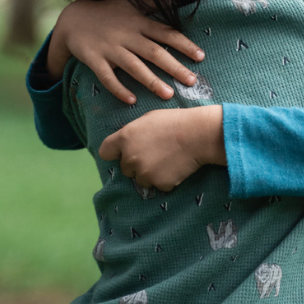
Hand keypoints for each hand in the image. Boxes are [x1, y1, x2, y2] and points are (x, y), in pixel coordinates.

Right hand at [47, 0, 204, 103]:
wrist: (73, 18)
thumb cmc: (108, 12)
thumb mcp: (130, 2)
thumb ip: (152, 2)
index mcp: (139, 22)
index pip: (166, 33)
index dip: (184, 44)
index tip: (200, 56)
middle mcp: (127, 36)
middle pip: (154, 52)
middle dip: (174, 67)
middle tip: (192, 81)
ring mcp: (110, 49)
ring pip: (134, 67)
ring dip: (152, 81)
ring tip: (169, 94)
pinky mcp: (94, 60)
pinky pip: (107, 77)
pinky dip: (118, 89)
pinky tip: (131, 101)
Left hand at [98, 106, 226, 191]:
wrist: (198, 134)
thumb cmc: (175, 121)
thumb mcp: (149, 118)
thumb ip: (133, 132)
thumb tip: (127, 141)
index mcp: (125, 138)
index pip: (105, 152)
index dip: (115, 153)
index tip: (124, 152)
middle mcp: (130, 157)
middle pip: (125, 168)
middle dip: (137, 164)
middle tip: (156, 154)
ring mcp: (144, 172)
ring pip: (142, 180)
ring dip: (151, 174)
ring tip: (168, 161)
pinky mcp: (159, 183)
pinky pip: (160, 185)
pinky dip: (167, 179)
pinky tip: (177, 167)